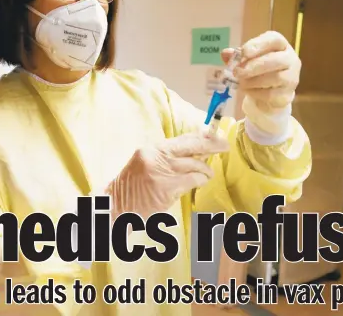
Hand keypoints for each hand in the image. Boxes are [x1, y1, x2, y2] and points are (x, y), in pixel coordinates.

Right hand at [105, 132, 229, 219]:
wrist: (117, 206)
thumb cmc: (134, 189)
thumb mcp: (147, 166)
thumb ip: (169, 158)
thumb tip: (197, 152)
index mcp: (152, 149)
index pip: (182, 138)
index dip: (201, 136)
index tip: (214, 136)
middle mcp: (157, 156)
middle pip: (192, 146)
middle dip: (211, 144)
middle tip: (224, 145)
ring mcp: (162, 171)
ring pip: (195, 164)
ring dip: (206, 170)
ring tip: (208, 174)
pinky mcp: (167, 187)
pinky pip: (193, 180)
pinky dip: (201, 180)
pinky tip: (201, 182)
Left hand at [222, 31, 300, 111]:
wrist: (271, 89)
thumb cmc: (259, 68)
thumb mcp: (247, 58)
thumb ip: (237, 55)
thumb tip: (225, 53)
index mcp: (280, 44)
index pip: (274, 39)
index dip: (259, 44)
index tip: (244, 52)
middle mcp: (290, 58)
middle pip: (275, 60)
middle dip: (254, 66)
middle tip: (237, 72)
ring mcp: (291, 77)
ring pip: (275, 78)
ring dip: (253, 81)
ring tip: (240, 83)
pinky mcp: (287, 94)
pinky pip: (272, 94)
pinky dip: (256, 93)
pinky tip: (248, 90)